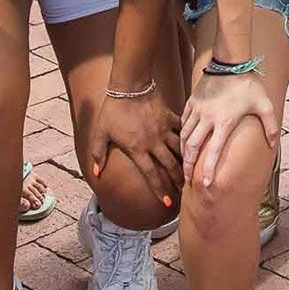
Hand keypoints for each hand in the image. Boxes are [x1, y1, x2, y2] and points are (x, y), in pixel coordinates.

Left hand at [88, 85, 182, 208]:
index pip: (151, 175)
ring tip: (191, 171)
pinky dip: (186, 137)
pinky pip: (181, 129)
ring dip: (186, 162)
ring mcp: (163, 130)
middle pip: (170, 166)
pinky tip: (191, 143)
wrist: (129, 86)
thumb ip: (98, 154)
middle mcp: (154, 143)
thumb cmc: (113, 110)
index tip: (168, 203)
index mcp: (138, 149)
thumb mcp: (101, 133)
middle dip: (178, 180)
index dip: (160, 191)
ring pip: (179, 150)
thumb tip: (96, 173)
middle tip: (184, 190)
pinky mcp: (169, 117)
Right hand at [181, 71, 276, 189]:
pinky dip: (182, 132)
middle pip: (192, 147)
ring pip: (185, 135)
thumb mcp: (265, 105)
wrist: (231, 61)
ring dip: (183, 151)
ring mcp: (198, 109)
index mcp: (224, 122)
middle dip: (187, 165)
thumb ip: (270, 126)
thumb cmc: (249, 84)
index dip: (208, 170)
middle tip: (186, 179)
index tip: (206, 184)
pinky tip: (183, 140)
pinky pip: (183, 120)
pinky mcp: (192, 101)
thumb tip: (272, 144)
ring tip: (184, 163)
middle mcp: (208, 118)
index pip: (213, 151)